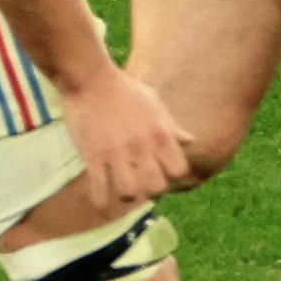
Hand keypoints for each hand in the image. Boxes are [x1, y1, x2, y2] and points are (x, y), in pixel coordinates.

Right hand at [63, 67, 192, 205]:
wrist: (90, 78)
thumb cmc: (124, 88)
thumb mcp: (154, 103)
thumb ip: (172, 126)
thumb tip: (190, 140)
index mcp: (160, 133)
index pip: (179, 170)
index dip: (172, 176)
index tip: (162, 172)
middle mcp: (142, 146)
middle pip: (157, 187)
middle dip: (150, 190)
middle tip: (142, 183)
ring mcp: (117, 153)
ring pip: (128, 193)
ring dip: (126, 195)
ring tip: (120, 189)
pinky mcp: (93, 155)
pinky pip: (99, 188)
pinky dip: (100, 200)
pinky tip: (101, 201)